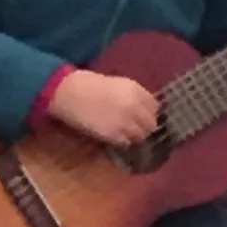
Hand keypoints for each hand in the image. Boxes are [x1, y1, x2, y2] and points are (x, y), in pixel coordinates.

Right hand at [48, 67, 163, 150]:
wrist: (70, 93)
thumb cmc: (91, 84)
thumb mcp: (118, 84)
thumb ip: (135, 95)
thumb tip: (144, 109)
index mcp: (136, 90)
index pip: (155, 107)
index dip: (149, 111)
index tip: (143, 114)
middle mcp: (134, 107)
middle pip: (151, 124)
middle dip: (145, 125)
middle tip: (137, 126)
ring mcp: (125, 122)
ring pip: (141, 136)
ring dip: (135, 134)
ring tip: (126, 131)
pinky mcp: (114, 135)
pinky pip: (126, 142)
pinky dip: (123, 140)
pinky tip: (116, 134)